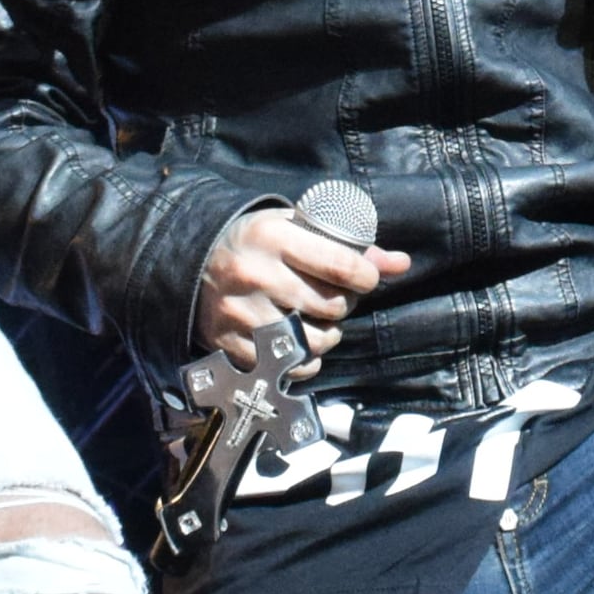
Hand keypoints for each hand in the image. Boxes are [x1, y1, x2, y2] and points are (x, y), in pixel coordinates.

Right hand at [194, 200, 407, 372]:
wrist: (193, 264)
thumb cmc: (258, 243)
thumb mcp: (295, 228)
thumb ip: (350, 246)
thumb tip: (400, 263)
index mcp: (272, 237)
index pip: (340, 265)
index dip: (366, 276)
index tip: (366, 278)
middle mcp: (255, 275)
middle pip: (331, 305)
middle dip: (345, 303)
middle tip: (336, 295)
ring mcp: (241, 314)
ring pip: (315, 340)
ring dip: (328, 333)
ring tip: (317, 317)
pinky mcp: (231, 345)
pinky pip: (292, 365)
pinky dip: (306, 359)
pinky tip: (298, 339)